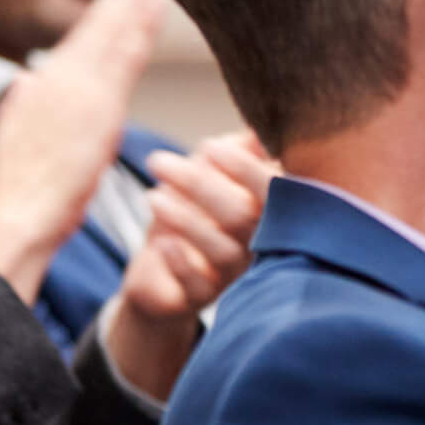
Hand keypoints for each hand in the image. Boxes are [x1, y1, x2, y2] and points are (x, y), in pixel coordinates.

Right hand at [0, 0, 168, 300]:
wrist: (17, 214)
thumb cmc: (17, 190)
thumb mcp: (14, 136)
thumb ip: (25, 106)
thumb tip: (28, 85)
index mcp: (44, 84)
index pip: (87, 38)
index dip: (111, 9)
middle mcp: (61, 77)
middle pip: (103, 23)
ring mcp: (80, 89)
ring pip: (115, 30)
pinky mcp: (98, 107)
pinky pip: (126, 56)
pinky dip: (140, 24)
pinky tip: (157, 0)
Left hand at [115, 132, 275, 326]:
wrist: (160, 275)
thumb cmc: (193, 214)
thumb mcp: (211, 175)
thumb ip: (235, 150)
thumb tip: (257, 125)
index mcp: (266, 210)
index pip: (272, 189)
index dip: (245, 169)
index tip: (209, 146)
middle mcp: (258, 244)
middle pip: (242, 216)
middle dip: (201, 185)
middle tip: (158, 162)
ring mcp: (234, 275)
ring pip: (223, 251)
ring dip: (187, 221)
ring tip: (152, 198)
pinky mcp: (203, 299)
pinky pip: (200, 286)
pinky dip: (181, 263)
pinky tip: (162, 243)